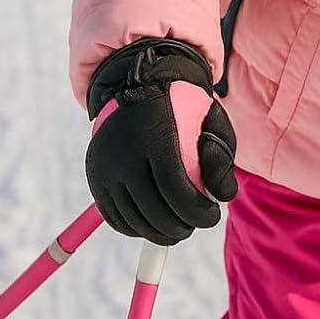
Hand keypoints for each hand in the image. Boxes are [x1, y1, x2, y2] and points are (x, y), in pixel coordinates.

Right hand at [85, 37, 238, 244]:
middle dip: (180, 227)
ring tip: (178, 229)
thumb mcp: (211, 121)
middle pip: (153, 211)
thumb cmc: (183, 107)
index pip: (176, 190)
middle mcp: (124, 153)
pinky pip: (115, 217)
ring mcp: (105, 168)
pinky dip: (136, 228)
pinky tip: (155, 224)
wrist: (137, 85)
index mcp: (155, 135)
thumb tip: (224, 196)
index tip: (211, 216)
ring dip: (159, 233)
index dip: (197, 212)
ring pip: (133, 220)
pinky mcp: (96, 178)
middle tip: (195, 225)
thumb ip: (222, 157)